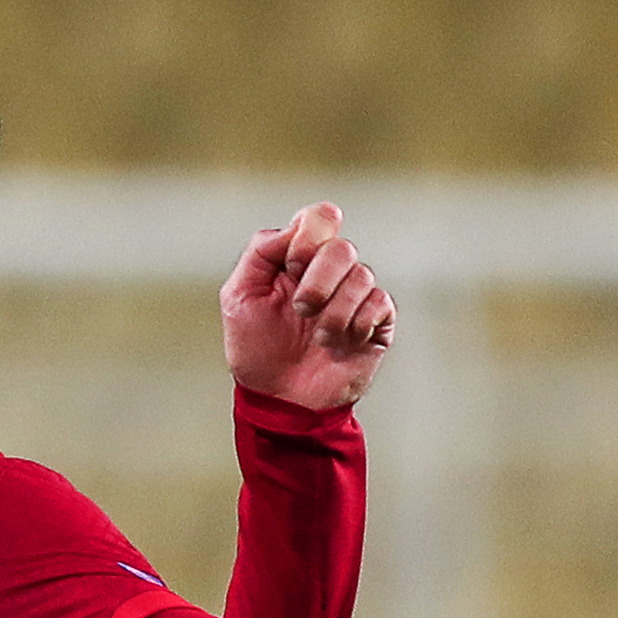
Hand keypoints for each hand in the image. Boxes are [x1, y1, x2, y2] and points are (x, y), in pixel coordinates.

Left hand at [222, 201, 395, 410]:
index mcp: (298, 259)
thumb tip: (293, 228)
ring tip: (317, 337)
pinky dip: (354, 325)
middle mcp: (331, 271)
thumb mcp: (238, 297)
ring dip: (333, 312)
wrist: (280, 399)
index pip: (319, 218)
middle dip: (318, 281)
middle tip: (300, 310)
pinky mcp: (379, 320)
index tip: (292, 265)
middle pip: (341, 247)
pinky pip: (380, 303)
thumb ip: (259, 253)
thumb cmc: (256, 349)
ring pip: (362, 276)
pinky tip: (339, 343)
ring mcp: (357, 294)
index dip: (309, 236)